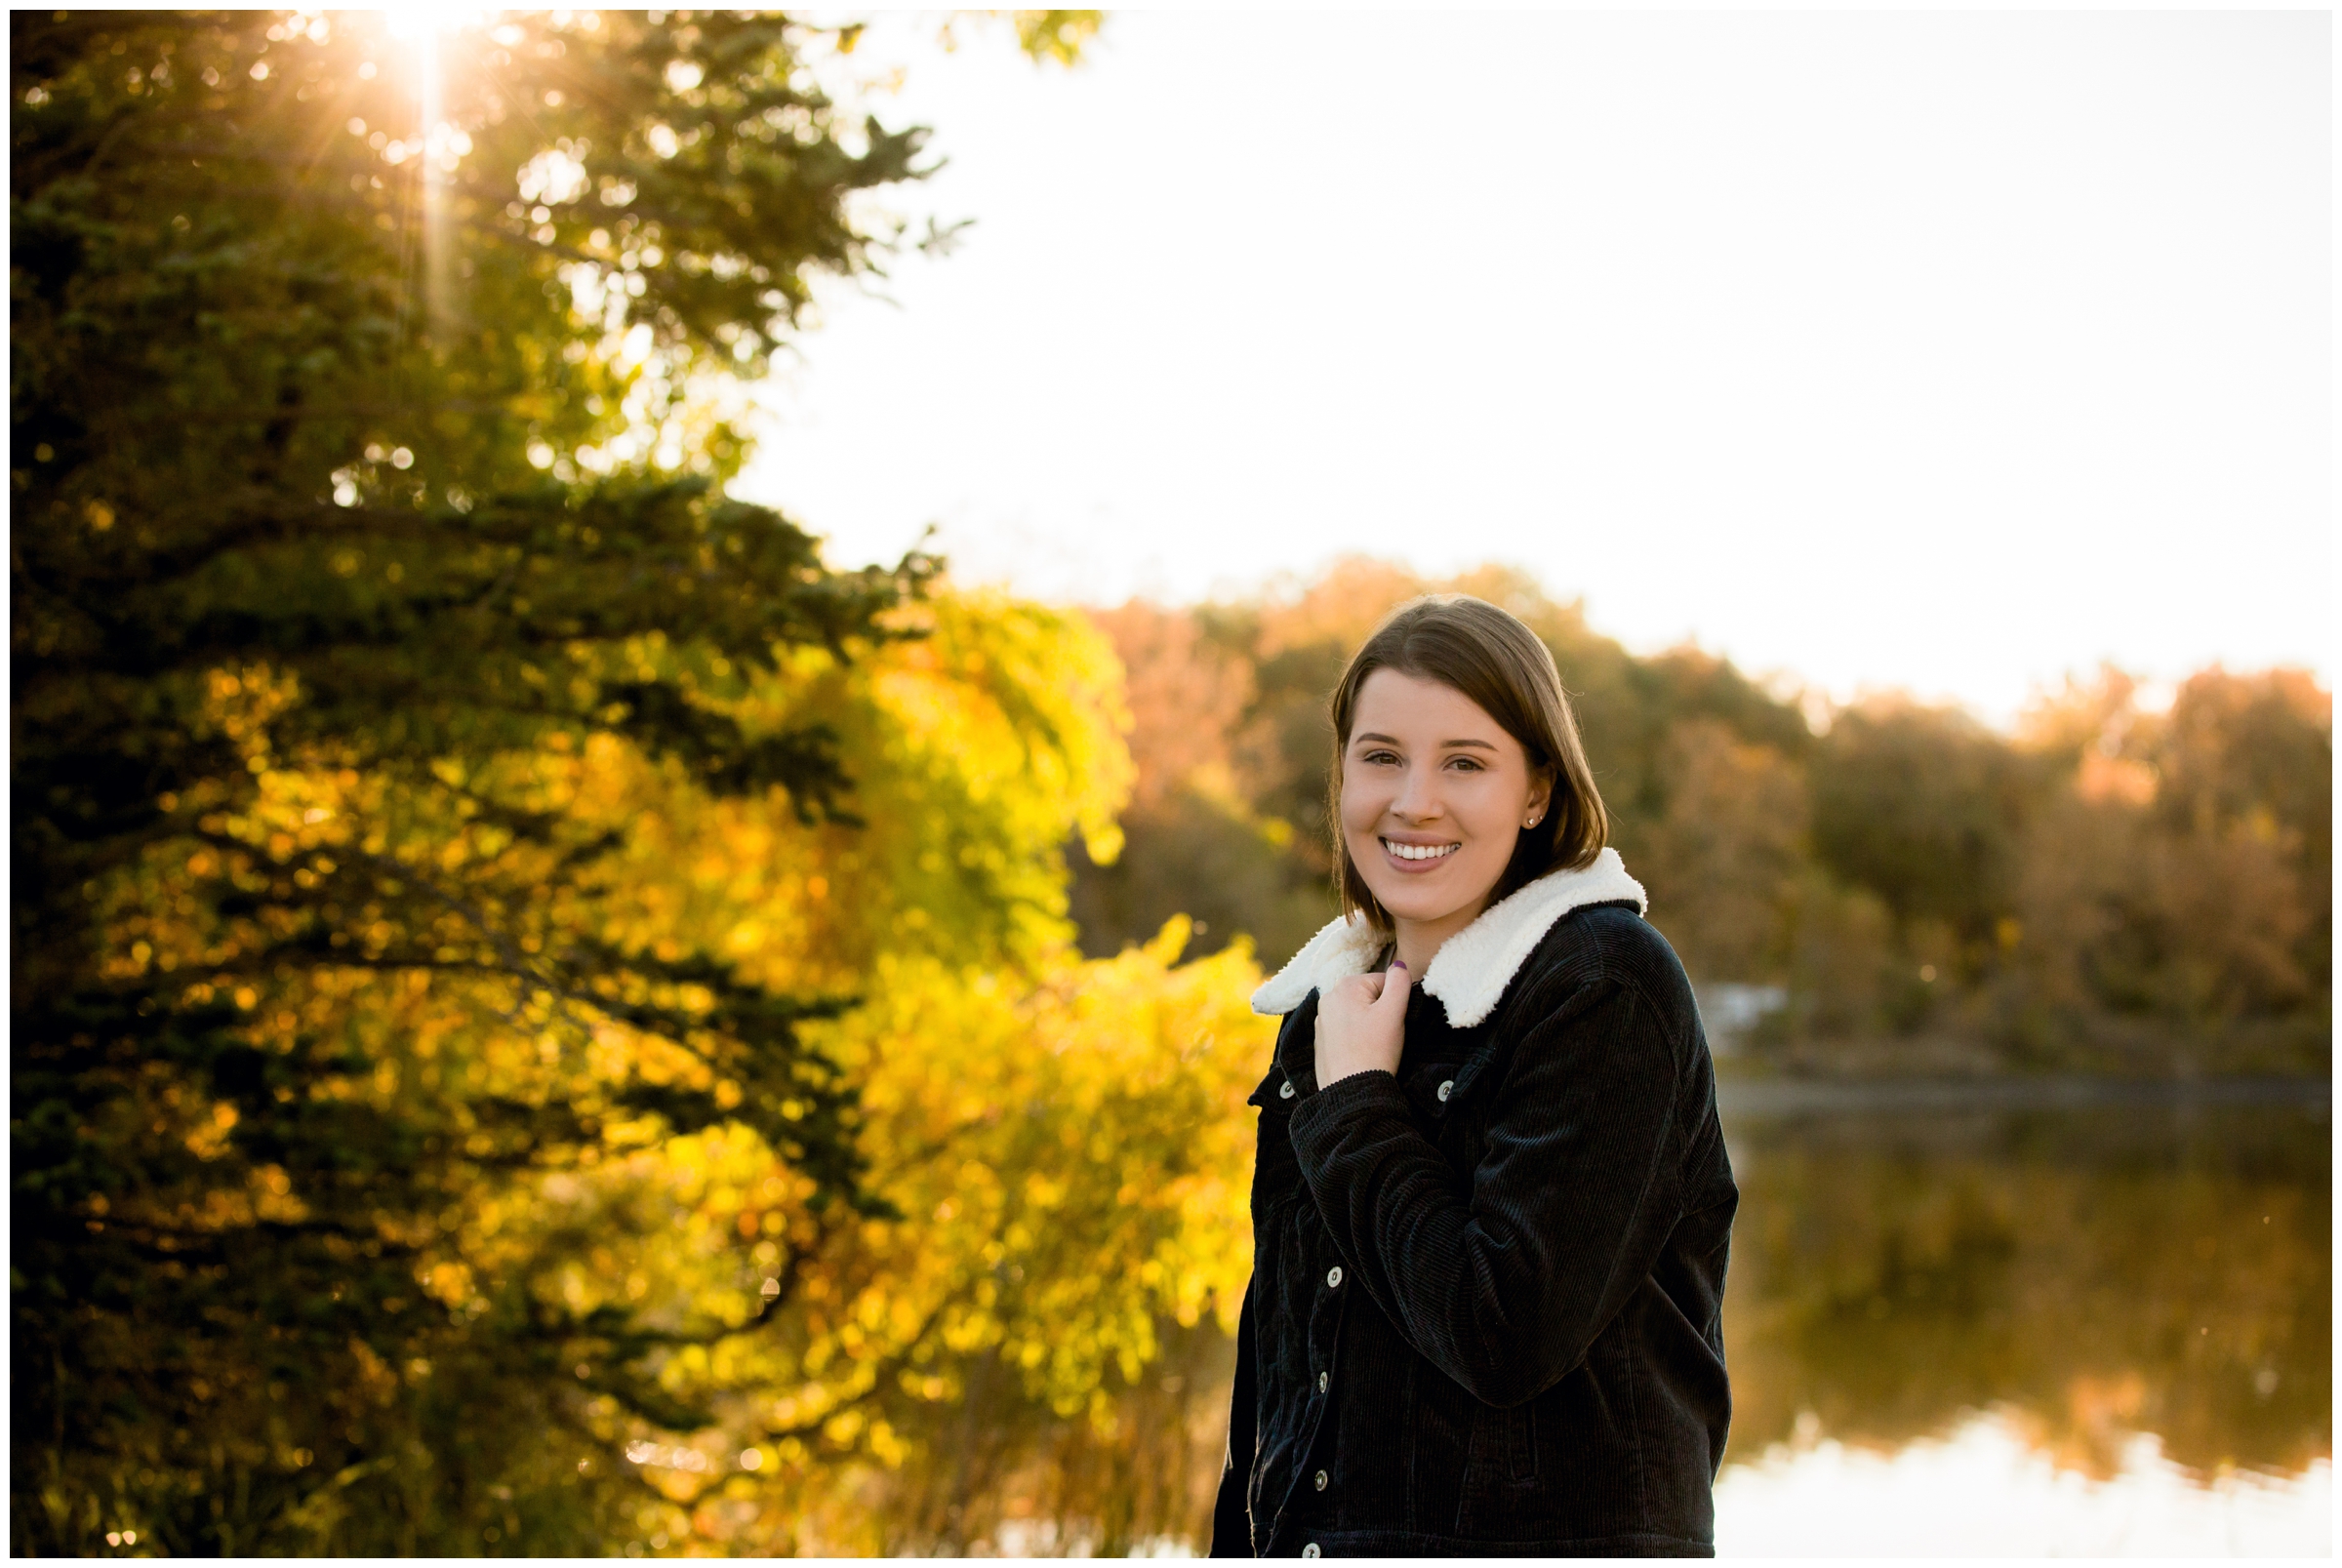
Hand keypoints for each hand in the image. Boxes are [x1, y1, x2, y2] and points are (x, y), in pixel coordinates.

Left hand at [1313, 961, 1410, 1087]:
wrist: (1351, 1093)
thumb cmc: (1374, 1051)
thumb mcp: (1394, 1012)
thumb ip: (1400, 982)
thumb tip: (1400, 966)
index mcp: (1344, 986)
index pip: (1384, 983)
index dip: (1395, 1003)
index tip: (1392, 1023)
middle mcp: (1327, 998)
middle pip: (1369, 997)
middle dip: (1381, 1013)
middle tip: (1383, 1036)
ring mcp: (1321, 1020)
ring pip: (1358, 1014)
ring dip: (1369, 1025)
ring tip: (1372, 1046)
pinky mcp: (1321, 1040)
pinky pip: (1347, 1030)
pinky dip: (1356, 1038)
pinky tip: (1361, 1052)